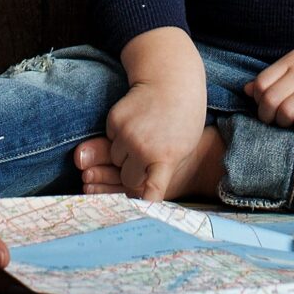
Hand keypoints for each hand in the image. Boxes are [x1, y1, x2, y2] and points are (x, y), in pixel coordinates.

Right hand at [104, 79, 207, 201]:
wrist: (171, 80)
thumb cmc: (183, 118)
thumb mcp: (183, 146)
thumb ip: (164, 168)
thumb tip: (143, 191)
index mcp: (166, 157)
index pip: (153, 189)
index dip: (145, 203)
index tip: (141, 212)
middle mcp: (144, 148)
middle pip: (128, 178)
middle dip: (134, 173)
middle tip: (146, 158)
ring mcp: (127, 134)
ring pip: (116, 160)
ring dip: (124, 154)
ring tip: (142, 136)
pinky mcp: (115, 121)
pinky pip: (110, 140)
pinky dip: (118, 137)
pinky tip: (134, 123)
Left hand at [249, 42, 293, 129]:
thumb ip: (273, 76)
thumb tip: (246, 91)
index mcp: (292, 60)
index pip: (261, 83)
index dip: (258, 101)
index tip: (266, 108)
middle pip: (271, 100)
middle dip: (268, 116)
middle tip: (275, 121)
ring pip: (287, 111)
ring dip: (285, 123)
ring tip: (290, 123)